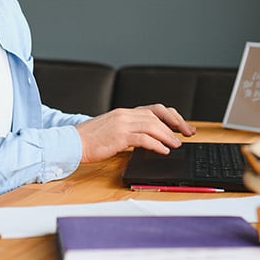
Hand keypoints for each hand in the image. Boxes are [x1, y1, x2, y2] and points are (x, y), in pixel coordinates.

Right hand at [76, 104, 195, 162]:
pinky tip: (164, 150)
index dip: (172, 116)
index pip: (154, 109)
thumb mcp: (112, 131)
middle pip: (157, 115)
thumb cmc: (90, 140)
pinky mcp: (118, 136)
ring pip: (153, 125)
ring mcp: (122, 124)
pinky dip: (156, 144)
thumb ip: (129, 131)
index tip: (183, 126)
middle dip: (176, 124)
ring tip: (177, 144)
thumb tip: (149, 140)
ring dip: (168, 135)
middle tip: (188, 134)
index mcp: (125, 112)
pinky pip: (143, 138)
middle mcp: (125, 114)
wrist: (72, 143)